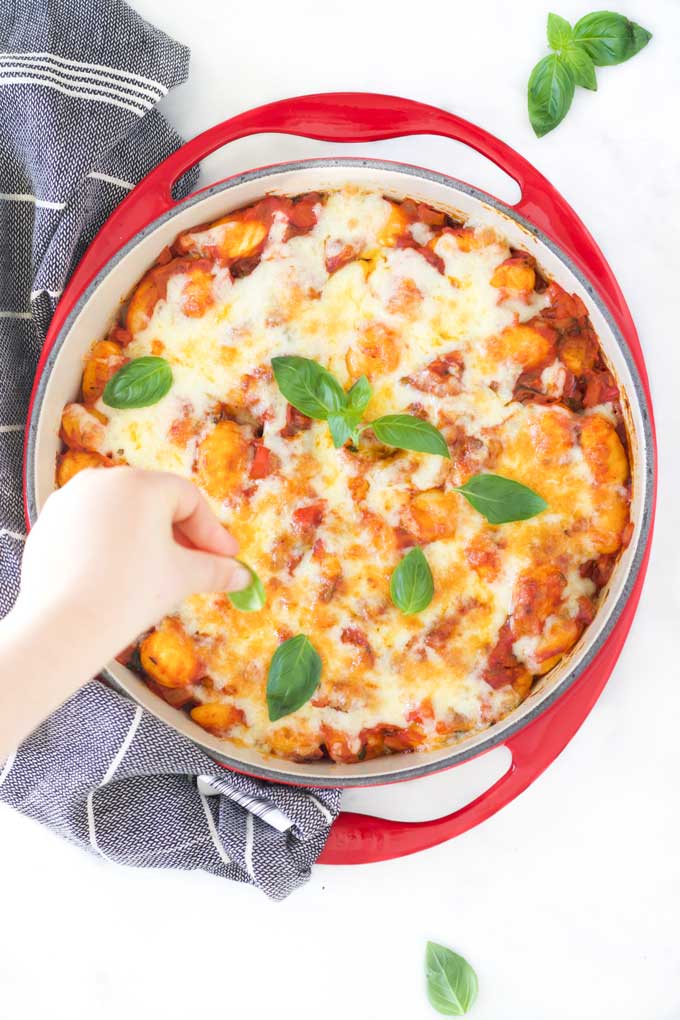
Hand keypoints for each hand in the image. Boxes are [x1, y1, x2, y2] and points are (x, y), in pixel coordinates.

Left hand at [14, 466, 249, 655]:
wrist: (62, 627)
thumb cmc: (128, 593)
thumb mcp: (181, 578)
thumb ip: (216, 569)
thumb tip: (241, 574)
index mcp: (139, 484)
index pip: (188, 499)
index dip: (212, 531)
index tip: (225, 557)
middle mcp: (101, 481)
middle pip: (154, 502)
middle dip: (180, 534)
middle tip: (196, 565)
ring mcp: (68, 501)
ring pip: (120, 514)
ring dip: (145, 538)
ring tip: (156, 573)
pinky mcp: (48, 526)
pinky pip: (90, 529)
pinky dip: (110, 546)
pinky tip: (118, 576)